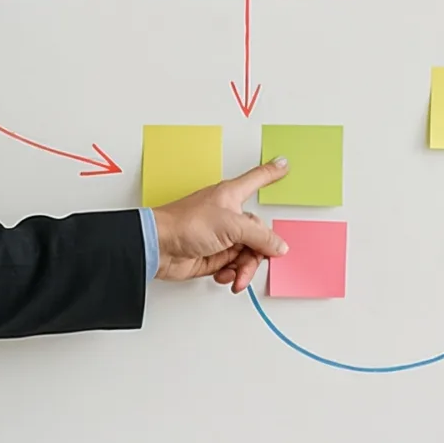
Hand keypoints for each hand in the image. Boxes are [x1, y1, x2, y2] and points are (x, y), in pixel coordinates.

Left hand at [153, 161, 289, 293]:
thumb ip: (260, 236)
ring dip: (244, 269)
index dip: (272, 173)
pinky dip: (231, 274)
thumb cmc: (184, 224)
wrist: (159, 248)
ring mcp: (221, 237)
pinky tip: (223, 275)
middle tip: (250, 262)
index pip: (257, 180)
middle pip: (259, 234)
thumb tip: (279, 246)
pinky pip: (233, 267)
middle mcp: (228, 216)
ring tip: (235, 277)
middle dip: (258, 253)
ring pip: (247, 254)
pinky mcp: (213, 255)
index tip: (284, 165)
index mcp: (232, 197)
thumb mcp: (231, 226)